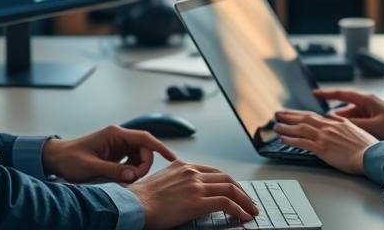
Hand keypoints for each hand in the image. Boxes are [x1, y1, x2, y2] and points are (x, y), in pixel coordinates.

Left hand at [42, 125, 175, 183]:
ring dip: (138, 168)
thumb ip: (113, 171)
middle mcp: (119, 137)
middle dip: (144, 165)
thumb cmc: (70, 159)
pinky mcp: (115, 154)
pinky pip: (131, 161)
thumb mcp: (91, 167)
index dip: (160, 148)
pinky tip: (124, 177)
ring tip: (127, 180)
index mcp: (115, 134)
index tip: (172, 158)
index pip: (145, 138)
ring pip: (139, 156)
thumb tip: (134, 176)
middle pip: (144, 149)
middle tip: (134, 179)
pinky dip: (132, 170)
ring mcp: (118, 145)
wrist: (56, 158)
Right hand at [128, 160, 258, 229]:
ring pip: (230, 188)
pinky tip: (243, 216)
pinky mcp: (197, 201)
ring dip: (245, 201)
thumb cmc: (140, 198)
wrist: (132, 204)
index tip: (235, 191)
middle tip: (249, 201)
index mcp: (183, 166)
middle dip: (241, 190)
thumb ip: (176, 183)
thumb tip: (183, 195)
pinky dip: (239, 209)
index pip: (214, 171)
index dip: (228, 182)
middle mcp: (192, 172)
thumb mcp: (160, 182)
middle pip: (226, 177)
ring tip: (251, 210)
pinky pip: (226, 202)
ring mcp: (195, 185)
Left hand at [273, 110, 377, 174]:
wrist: (371, 154)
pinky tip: (283, 138)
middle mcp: (328, 126)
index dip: (301, 114)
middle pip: (304, 118)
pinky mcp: (322, 148)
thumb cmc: (366, 146)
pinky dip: (291, 139)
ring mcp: (324, 136)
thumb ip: (342, 123)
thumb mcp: (355, 128)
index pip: (314, 115)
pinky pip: (302, 142)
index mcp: (336, 122)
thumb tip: (334, 119)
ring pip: (300, 128)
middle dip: (289, 115)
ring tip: (276, 125)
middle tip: (278, 113)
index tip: (293, 113)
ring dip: (286, 126)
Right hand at [314, 89, 383, 142]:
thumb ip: (354, 125)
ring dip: (342, 125)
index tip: (314, 93)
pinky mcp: (374, 122)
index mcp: (366, 100)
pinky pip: (357, 124)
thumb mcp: (373, 126)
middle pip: (344, 109)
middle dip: (332, 117)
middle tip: (319, 123)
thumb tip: (337, 125)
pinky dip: (350, 129)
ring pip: (350, 118)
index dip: (327, 94)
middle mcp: (366, 104)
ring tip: (331, 133)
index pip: (342, 94)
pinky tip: (345, 138)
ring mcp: (370, 113)